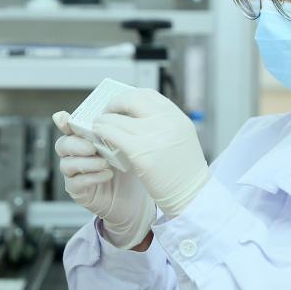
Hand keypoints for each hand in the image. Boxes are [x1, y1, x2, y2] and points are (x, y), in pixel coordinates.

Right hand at [52, 111, 155, 248]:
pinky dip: (91, 177)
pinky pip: (76, 183)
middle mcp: (76, 155)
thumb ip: (119, 134)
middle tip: (91, 147)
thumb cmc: (132, 169)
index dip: (64, 122)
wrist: (138, 199)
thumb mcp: (129, 147)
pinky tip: (107, 175)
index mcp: (85, 139)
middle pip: (63, 145)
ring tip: (104, 163)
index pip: (69, 128)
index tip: (63, 118)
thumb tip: (119, 118)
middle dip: (75, 144)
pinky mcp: (78, 192)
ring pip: (67, 164)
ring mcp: (75, 174)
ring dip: (85, 162)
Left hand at [91, 89, 209, 217]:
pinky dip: (102, 132)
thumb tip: (137, 115)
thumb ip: (164, 123)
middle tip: (107, 112)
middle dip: (114, 103)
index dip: (130, 97)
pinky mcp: (140, 153)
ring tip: (99, 126)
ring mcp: (153, 136)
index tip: (121, 104)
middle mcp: (166, 122)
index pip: (147, 95)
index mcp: (177, 117)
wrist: (191, 194)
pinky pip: (112, 134)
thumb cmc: (184, 171)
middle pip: (131, 99)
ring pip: (116, 118)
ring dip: (103, 120)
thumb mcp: (181, 137)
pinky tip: (99, 135)